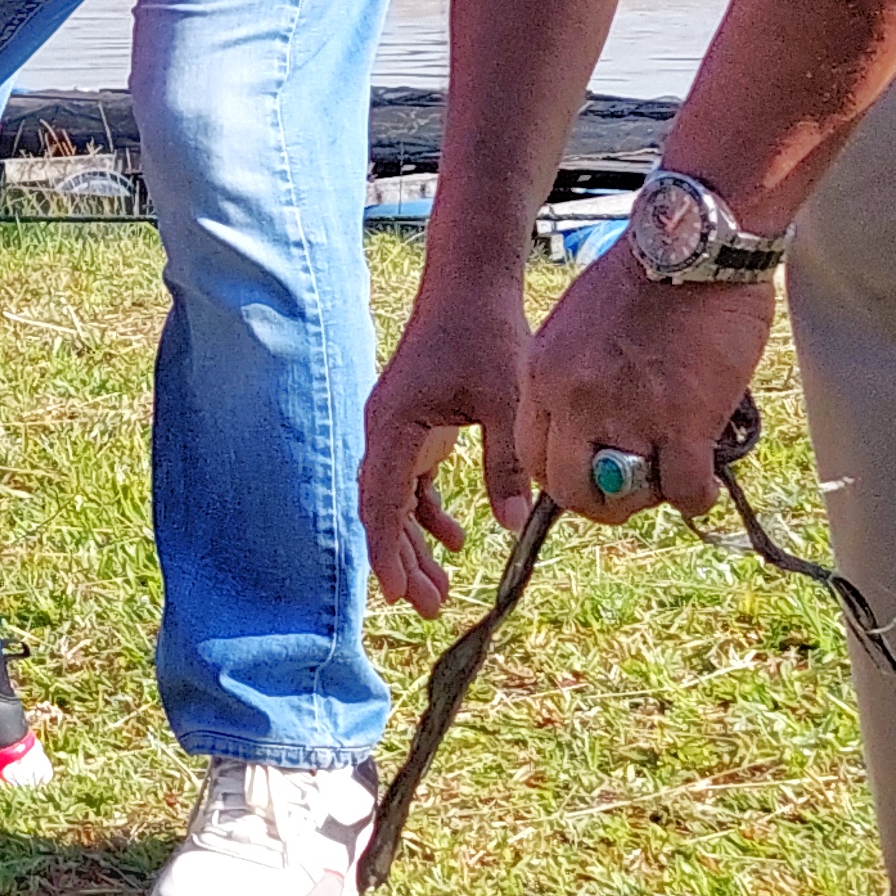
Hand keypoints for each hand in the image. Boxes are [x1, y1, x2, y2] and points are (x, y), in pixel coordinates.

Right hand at [361, 265, 538, 615]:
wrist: (468, 287)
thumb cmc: (485, 334)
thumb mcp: (504, 399)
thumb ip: (506, 460)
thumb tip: (514, 523)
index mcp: (395, 426)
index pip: (382, 502)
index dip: (387, 551)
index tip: (397, 592)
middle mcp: (385, 432)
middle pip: (382, 511)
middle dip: (401, 561)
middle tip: (429, 607)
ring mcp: (397, 431)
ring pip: (394, 503)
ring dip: (414, 545)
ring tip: (441, 590)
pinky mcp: (415, 428)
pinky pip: (411, 484)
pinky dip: (428, 515)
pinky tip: (460, 539)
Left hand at [514, 247, 780, 530]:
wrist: (691, 244)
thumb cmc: (642, 274)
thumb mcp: (574, 322)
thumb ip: (570, 372)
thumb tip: (587, 416)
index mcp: (542, 374)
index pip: (531, 456)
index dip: (561, 477)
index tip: (589, 477)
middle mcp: (574, 402)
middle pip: (568, 489)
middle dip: (598, 502)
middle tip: (630, 492)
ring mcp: (627, 416)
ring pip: (623, 497)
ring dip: (650, 498)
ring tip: (673, 483)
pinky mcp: (682, 422)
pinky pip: (683, 490)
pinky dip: (696, 496)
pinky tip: (705, 484)